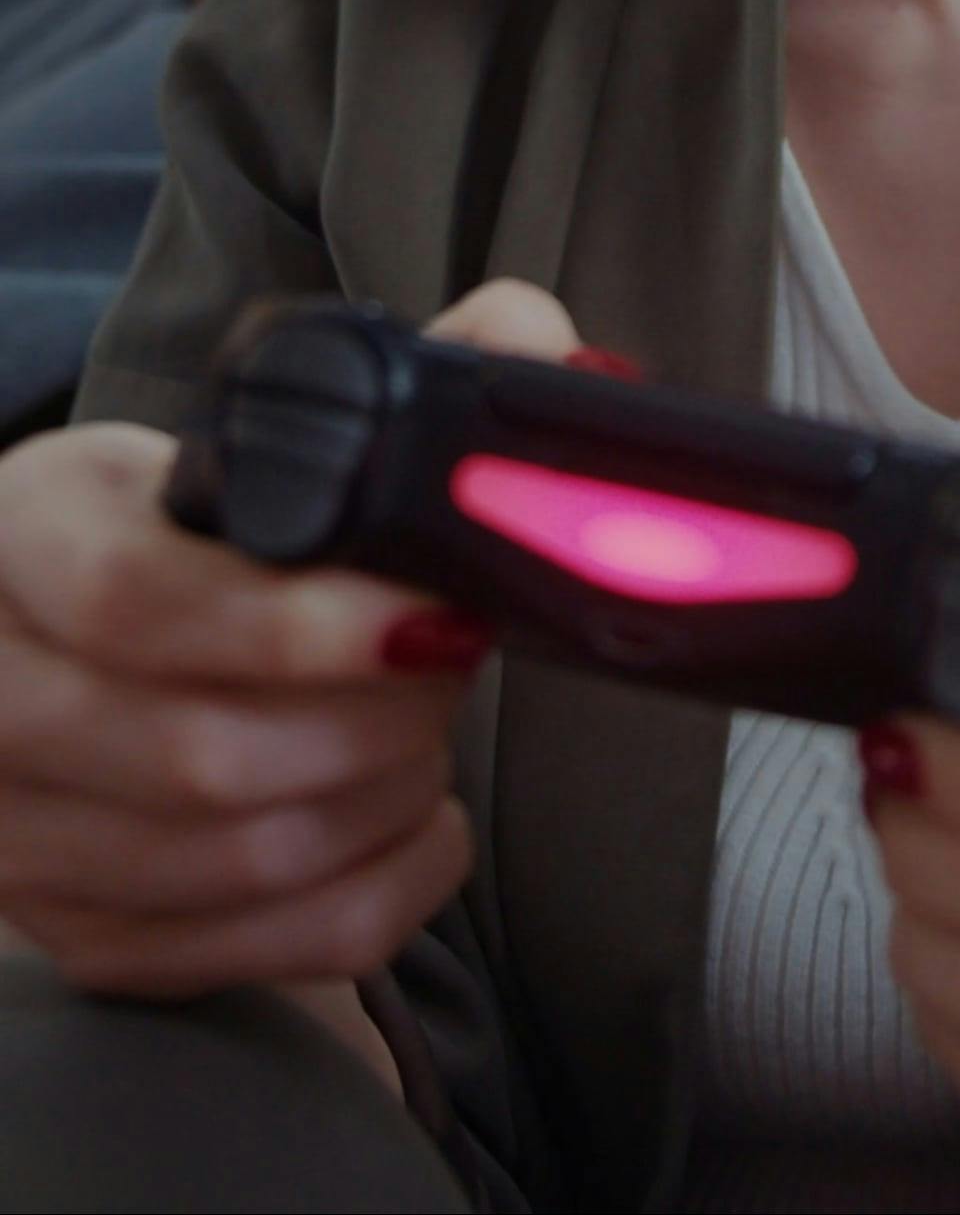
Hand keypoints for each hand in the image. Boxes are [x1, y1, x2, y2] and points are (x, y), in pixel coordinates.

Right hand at [0, 279, 576, 997]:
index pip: (137, 603)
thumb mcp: (232, 423)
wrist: (49, 633)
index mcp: (19, 544)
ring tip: (427, 718)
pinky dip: (387, 886)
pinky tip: (419, 812)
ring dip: (388, 791)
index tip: (431, 613)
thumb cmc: (167, 523)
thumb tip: (560, 355)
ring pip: (250, 860)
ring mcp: (30, 842)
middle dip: (380, 714)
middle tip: (451, 653)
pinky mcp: (93, 939)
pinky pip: (274, 949)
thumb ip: (410, 369)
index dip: (297, 624)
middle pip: (205, 757)